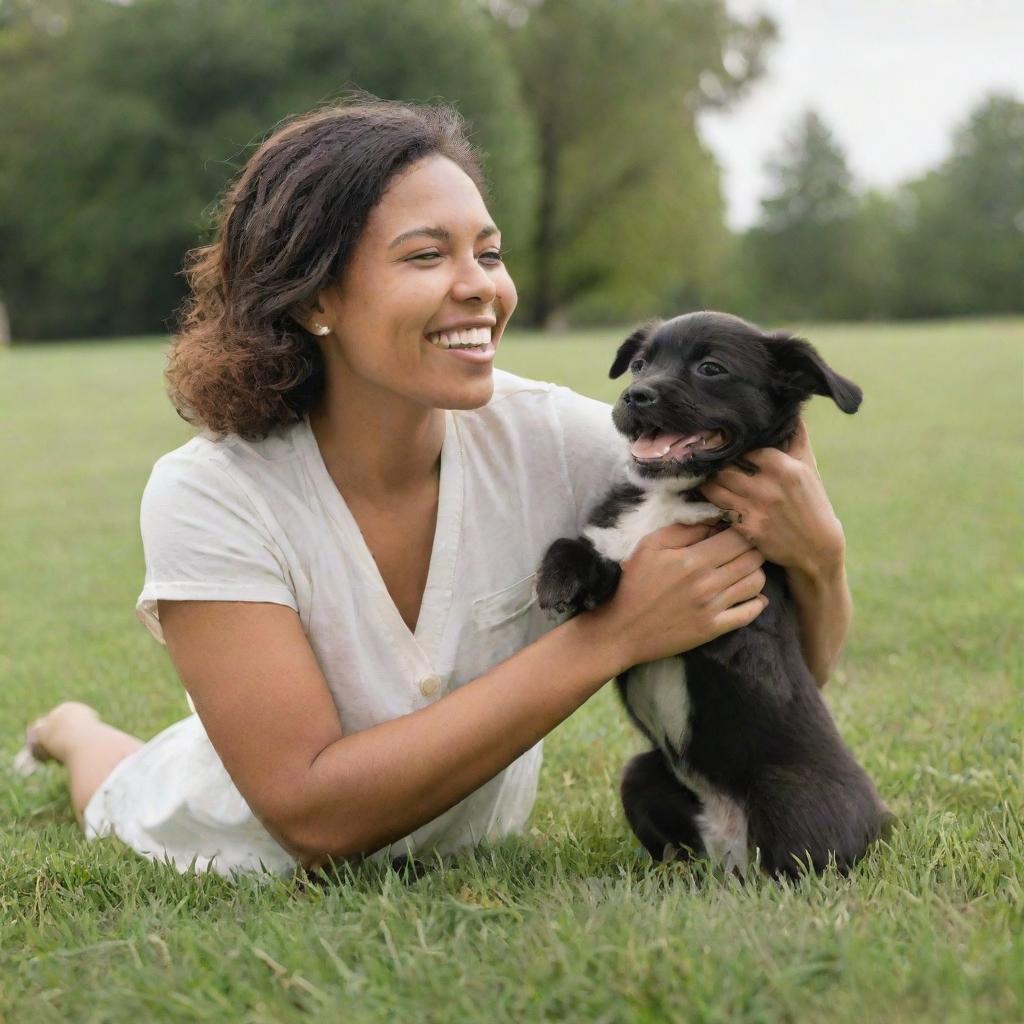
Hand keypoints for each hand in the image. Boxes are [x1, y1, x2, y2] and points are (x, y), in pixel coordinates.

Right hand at [587, 523, 767, 668]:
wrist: (623, 630)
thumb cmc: (633, 583)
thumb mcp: (649, 546)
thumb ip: (683, 530)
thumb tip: (712, 521)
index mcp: (693, 560)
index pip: (738, 538)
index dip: (742, 531)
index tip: (734, 530)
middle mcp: (708, 583)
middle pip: (752, 559)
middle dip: (753, 548)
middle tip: (743, 548)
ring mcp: (713, 608)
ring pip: (755, 583)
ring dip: (755, 572)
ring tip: (743, 569)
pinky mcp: (713, 629)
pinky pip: (748, 614)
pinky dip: (757, 603)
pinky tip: (752, 596)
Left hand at [700, 420, 845, 580]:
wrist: (817, 549)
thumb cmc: (813, 504)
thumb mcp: (809, 468)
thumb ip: (797, 438)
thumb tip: (791, 411)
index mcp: (784, 467)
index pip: (744, 447)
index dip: (729, 445)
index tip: (718, 442)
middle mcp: (768, 486)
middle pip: (724, 466)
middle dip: (713, 463)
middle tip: (703, 459)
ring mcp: (756, 508)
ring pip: (715, 486)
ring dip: (706, 482)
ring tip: (702, 476)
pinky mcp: (747, 528)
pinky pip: (717, 508)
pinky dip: (710, 501)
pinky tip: (707, 496)